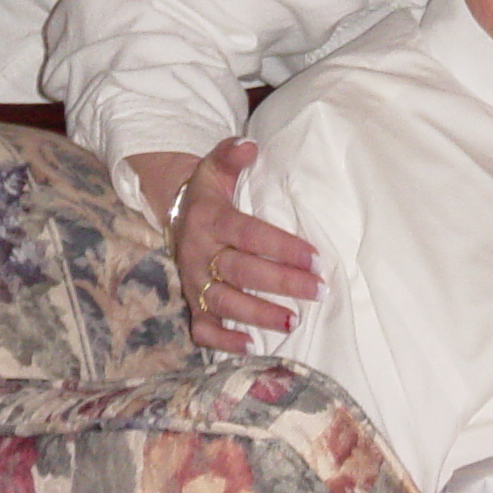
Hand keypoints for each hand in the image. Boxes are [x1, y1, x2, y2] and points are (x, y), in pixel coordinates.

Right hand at [129, 140, 321, 353]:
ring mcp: (192, 280)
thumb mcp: (214, 167)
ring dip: (258, 315)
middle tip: (318, 290)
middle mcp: (199, 252)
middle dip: (281, 282)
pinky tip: (251, 346)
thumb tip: (249, 145)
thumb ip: (230, 155)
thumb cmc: (207, 193)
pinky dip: (223, 341)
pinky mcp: (190, 301)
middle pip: (241, 271)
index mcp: (210, 219)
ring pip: (224, 302)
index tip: (315, 258)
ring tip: (293, 322)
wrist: (174, 214)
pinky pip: (201, 327)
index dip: (281, 247)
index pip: (249, 234)